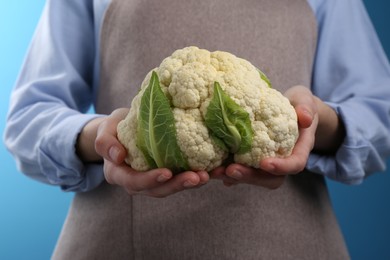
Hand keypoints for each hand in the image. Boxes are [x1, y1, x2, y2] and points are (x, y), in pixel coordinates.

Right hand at [94, 108, 208, 197]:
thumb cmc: (113, 130)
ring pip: (172, 187)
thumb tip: (118, 156)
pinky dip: (195, 176)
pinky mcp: (167, 174)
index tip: (166, 172)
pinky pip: (180, 178)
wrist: (122, 131)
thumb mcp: (105, 130)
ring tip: (207, 176)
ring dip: (190, 183)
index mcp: (120, 174)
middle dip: (177, 185)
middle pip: (158, 189)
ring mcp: (153, 180)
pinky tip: (211, 170)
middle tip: (196, 177)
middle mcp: (137, 183)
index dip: (150, 179)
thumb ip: (105, 142)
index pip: (134, 181)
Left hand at [210, 85, 318, 188]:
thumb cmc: (298, 104)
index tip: (264, 163)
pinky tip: (213, 171)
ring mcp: (268, 162)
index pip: (295, 164)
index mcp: (299, 149)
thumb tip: (305, 119)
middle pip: (271, 179)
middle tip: (231, 170)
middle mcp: (283, 161)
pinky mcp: (254, 160)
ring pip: (254, 178)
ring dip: (235, 178)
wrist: (290, 109)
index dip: (281, 167)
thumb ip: (307, 107)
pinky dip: (228, 174)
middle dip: (251, 177)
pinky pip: (243, 172)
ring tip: (216, 172)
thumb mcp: (304, 100)